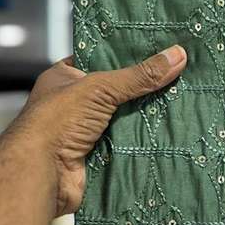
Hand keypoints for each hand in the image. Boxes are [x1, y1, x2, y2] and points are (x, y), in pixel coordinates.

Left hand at [13, 43, 186, 217]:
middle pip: (117, 92)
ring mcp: (86, 132)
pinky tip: (171, 132)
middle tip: (179, 76)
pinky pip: (127, 144)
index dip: (128, 55)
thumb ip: (138, 75)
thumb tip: (177, 55)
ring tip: (183, 101)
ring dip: (147, 116)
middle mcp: (74, 104)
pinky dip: (145, 141)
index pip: (100, 60)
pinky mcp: (98, 156)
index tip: (160, 50)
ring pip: (125, 119)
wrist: (41, 175)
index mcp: (65, 78)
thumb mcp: (100, 88)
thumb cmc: (57, 121)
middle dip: (144, 88)